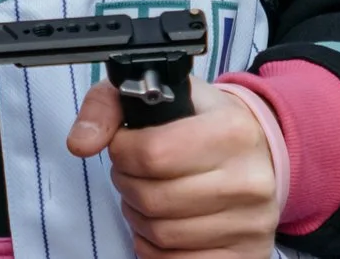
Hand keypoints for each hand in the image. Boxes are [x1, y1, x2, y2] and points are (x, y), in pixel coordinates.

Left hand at [66, 77, 281, 258]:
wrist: (259, 151)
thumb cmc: (203, 122)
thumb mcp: (160, 96)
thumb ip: (108, 107)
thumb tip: (80, 143)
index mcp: (231, 131)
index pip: (153, 153)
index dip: (123, 152)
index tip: (125, 146)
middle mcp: (248, 180)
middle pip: (153, 198)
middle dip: (127, 185)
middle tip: (133, 173)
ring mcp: (250, 223)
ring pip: (162, 235)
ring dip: (138, 217)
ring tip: (147, 196)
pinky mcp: (246, 254)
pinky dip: (155, 248)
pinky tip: (161, 224)